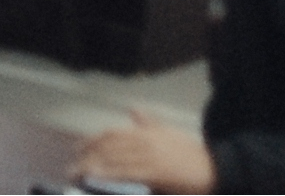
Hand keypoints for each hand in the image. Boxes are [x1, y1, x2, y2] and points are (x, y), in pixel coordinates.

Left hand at [72, 112, 215, 195]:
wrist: (213, 167)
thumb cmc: (190, 154)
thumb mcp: (167, 132)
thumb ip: (147, 122)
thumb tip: (133, 108)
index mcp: (147, 131)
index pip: (113, 133)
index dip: (92, 140)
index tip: (77, 149)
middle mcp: (145, 140)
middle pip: (109, 146)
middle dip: (88, 155)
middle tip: (72, 166)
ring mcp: (150, 155)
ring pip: (114, 158)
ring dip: (93, 165)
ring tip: (77, 172)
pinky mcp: (155, 171)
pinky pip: (126, 171)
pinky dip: (109, 173)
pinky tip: (96, 176)